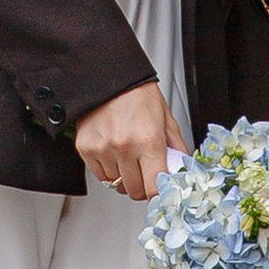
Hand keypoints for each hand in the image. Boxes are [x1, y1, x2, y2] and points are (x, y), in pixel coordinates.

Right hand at [74, 80, 182, 202]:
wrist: (109, 76)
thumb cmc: (137, 94)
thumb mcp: (166, 119)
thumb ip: (175, 148)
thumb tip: (182, 169)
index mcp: (148, 140)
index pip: (154, 188)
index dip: (158, 193)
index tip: (159, 190)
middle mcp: (124, 147)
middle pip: (135, 191)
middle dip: (142, 186)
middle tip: (144, 172)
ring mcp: (103, 149)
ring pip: (116, 185)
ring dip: (124, 177)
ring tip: (127, 157)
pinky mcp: (85, 148)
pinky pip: (100, 175)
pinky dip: (108, 170)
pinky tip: (113, 154)